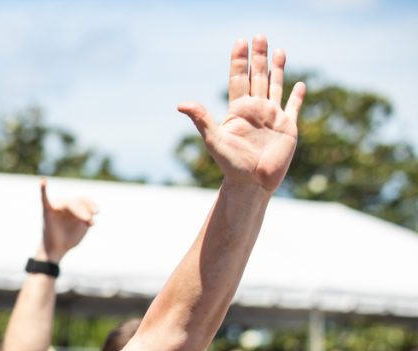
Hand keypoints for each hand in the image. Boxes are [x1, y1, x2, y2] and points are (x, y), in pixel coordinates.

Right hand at [39, 179, 97, 261]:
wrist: (57, 250)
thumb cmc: (69, 239)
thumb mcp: (82, 228)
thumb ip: (86, 220)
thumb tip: (91, 215)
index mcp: (74, 207)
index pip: (83, 200)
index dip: (91, 204)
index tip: (97, 212)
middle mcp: (64, 205)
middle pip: (77, 202)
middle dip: (85, 210)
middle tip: (89, 220)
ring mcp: (56, 207)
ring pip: (69, 203)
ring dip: (79, 211)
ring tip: (86, 220)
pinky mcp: (47, 211)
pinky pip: (44, 199)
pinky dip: (43, 190)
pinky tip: (43, 181)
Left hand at [178, 35, 305, 192]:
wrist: (251, 184)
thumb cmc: (231, 165)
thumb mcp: (214, 140)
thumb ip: (201, 119)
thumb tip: (181, 104)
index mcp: (238, 110)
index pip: (238, 78)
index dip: (239, 61)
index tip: (240, 41)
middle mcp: (255, 110)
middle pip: (257, 77)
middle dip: (258, 57)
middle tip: (259, 36)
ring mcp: (272, 118)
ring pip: (275, 86)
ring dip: (277, 69)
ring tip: (279, 50)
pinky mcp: (288, 128)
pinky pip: (294, 107)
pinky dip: (297, 96)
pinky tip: (300, 84)